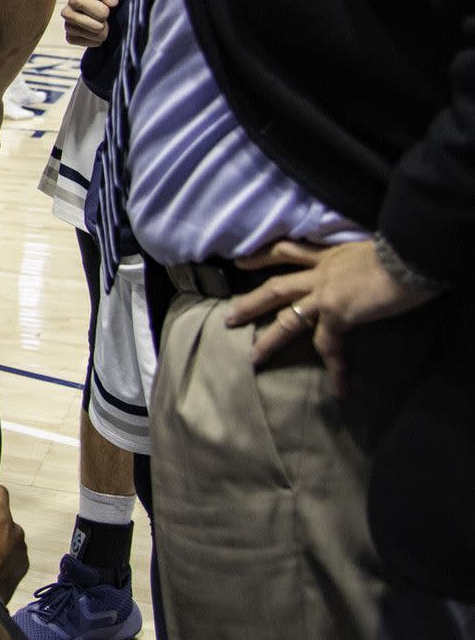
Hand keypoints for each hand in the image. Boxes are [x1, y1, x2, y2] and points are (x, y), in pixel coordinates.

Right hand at [61, 0, 117, 48]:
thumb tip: (111, 2)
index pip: (101, 13)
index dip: (107, 11)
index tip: (105, 4)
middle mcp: (66, 13)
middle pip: (98, 28)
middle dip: (105, 22)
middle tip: (102, 15)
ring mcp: (67, 26)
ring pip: (95, 37)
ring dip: (102, 31)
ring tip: (98, 21)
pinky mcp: (69, 38)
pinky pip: (90, 44)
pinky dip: (96, 39)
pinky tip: (94, 29)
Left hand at [226, 238, 435, 394]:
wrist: (411, 252)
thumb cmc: (402, 248)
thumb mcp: (375, 251)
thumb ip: (365, 264)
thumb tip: (376, 272)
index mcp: (330, 256)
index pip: (290, 252)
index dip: (263, 256)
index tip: (241, 261)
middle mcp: (321, 272)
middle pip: (277, 287)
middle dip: (251, 302)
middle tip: (229, 317)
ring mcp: (324, 293)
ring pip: (288, 318)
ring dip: (270, 340)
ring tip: (253, 357)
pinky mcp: (337, 313)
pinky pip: (331, 346)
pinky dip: (337, 369)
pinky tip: (340, 391)